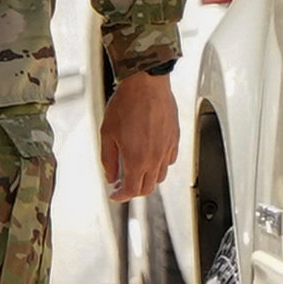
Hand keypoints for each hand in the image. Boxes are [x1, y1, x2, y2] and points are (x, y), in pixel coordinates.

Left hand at [99, 69, 178, 203]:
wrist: (147, 86)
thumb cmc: (126, 106)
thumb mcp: (107, 135)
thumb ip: (109, 160)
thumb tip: (111, 177)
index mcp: (138, 160)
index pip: (133, 190)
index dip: (121, 196)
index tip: (114, 195)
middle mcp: (156, 158)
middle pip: (148, 187)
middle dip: (133, 190)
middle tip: (121, 184)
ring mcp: (168, 149)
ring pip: (160, 175)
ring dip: (147, 178)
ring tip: (133, 170)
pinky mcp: (175, 139)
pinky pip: (169, 160)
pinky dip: (158, 165)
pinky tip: (148, 156)